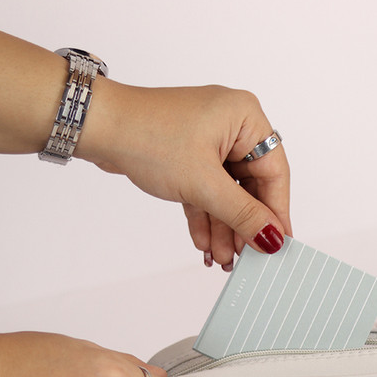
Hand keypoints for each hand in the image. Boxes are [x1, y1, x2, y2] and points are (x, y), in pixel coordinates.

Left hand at [79, 83, 291, 269]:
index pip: (274, 173)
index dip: (276, 212)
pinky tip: (204, 243)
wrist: (97, 128)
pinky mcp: (189, 156)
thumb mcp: (204, 184)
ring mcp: (209, 141)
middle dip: (243, 226)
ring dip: (223, 227)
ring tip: (221, 258)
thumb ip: (243, 215)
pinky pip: (207, 191)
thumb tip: (272, 238)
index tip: (278, 243)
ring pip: (227, 193)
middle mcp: (232, 126)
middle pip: (250, 187)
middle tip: (245, 256)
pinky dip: (205, 216)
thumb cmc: (146, 135)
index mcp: (245, 118)